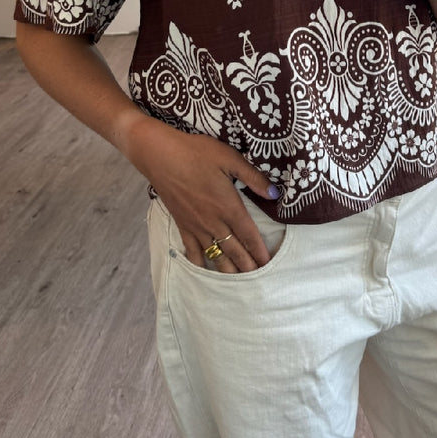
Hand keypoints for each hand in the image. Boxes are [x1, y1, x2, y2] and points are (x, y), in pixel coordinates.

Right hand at [126, 115, 278, 272]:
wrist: (161, 156)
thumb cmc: (197, 153)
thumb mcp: (230, 158)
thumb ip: (253, 177)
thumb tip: (275, 193)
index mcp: (229, 206)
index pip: (249, 235)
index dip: (259, 251)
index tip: (268, 264)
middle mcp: (214, 221)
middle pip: (235, 250)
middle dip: (248, 267)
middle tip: (259, 281)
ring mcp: (196, 226)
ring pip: (216, 254)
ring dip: (229, 270)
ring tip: (239, 284)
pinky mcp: (182, 225)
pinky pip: (193, 250)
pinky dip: (200, 264)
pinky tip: (205, 272)